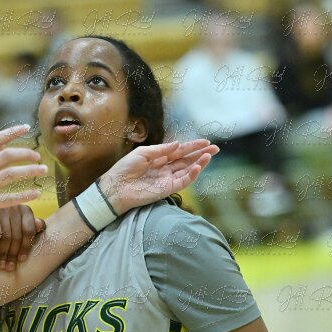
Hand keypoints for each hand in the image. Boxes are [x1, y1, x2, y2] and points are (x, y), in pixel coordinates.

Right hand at [0, 125, 46, 229]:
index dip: (12, 132)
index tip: (27, 127)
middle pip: (6, 155)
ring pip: (10, 174)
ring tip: (43, 171)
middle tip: (38, 157)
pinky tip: (37, 193)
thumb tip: (3, 145)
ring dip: (30, 171)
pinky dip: (25, 195)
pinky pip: (10, 198)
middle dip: (25, 154)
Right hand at [0, 203, 46, 269]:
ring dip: (4, 253)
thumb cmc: (14, 221)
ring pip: (5, 236)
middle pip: (16, 235)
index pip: (28, 231)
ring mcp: (2, 211)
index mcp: (26, 211)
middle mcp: (14, 208)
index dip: (26, 247)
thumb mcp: (26, 222)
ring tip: (3, 266)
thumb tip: (40, 224)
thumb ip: (34, 226)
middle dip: (13, 254)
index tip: (22, 260)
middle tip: (10, 267)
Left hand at [98, 138, 217, 213]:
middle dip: (201, 154)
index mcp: (159, 158)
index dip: (193, 146)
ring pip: (188, 171)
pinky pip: (183, 182)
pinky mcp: (167, 189)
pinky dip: (192, 175)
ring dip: (200, 163)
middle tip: (215, 149)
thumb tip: (178, 144)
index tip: (205, 141)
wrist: (116, 187)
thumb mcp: (143, 153)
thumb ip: (161, 149)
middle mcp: (166, 168)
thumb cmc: (125, 169)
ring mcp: (167, 179)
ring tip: (209, 156)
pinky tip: (198, 167)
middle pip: (187, 160)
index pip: (180, 151)